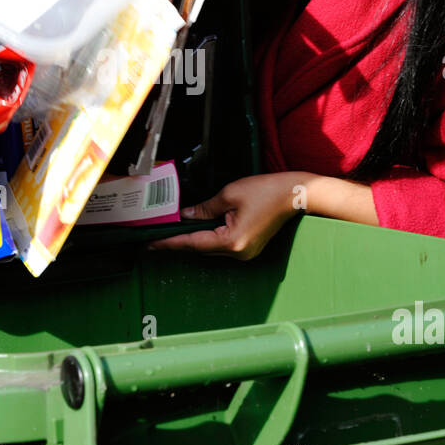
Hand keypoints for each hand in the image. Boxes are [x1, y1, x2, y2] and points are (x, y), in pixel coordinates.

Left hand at [151, 173, 299, 259]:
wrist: (295, 194)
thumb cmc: (266, 191)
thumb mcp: (229, 194)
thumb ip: (204, 208)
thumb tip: (186, 216)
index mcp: (232, 241)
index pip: (192, 243)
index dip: (169, 243)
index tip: (150, 245)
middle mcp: (238, 252)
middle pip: (200, 248)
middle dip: (178, 242)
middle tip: (154, 239)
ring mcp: (245, 252)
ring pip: (210, 248)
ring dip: (193, 240)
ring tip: (170, 234)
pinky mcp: (249, 248)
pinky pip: (222, 245)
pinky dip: (208, 238)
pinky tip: (196, 231)